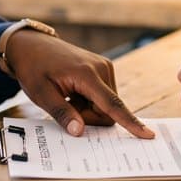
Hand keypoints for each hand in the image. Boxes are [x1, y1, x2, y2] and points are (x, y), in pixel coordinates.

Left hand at [4, 30, 153, 138]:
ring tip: (67, 96)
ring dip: (88, 109)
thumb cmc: (34, 68)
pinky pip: (104, 96)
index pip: (112, 104)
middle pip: (108, 110)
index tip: (148, 134)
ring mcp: (104, 67)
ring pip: (107, 105)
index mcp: (87, 74)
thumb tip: (80, 132)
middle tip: (65, 105)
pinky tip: (73, 91)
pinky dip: (89, 101)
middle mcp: (102, 68)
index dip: (130, 122)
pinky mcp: (103, 69)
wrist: (32, 45)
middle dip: (88, 116)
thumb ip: (62, 113)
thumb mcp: (41, 94)